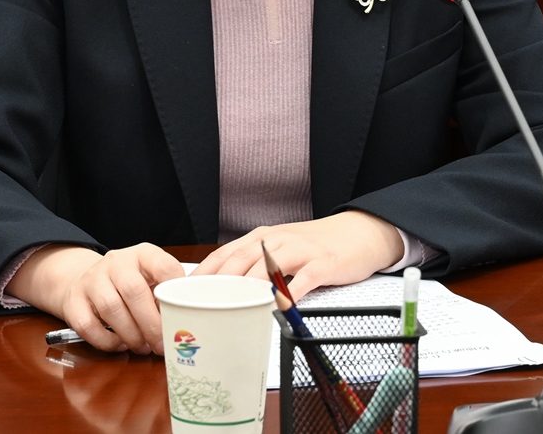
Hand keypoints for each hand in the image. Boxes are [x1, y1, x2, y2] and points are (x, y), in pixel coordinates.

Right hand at [8, 243, 183, 353]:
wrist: (84, 279)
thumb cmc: (130, 282)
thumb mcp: (151, 276)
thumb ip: (170, 290)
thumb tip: (200, 315)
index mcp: (143, 254)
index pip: (164, 266)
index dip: (174, 293)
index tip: (182, 315)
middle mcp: (116, 262)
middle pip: (134, 291)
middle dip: (152, 323)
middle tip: (163, 344)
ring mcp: (92, 280)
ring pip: (111, 309)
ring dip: (132, 334)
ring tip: (144, 347)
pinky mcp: (74, 300)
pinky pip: (89, 325)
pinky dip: (107, 341)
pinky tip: (121, 344)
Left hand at [192, 211, 403, 299]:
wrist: (359, 233)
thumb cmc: (315, 246)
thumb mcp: (280, 248)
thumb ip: (254, 264)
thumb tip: (222, 291)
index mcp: (261, 238)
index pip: (224, 255)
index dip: (202, 275)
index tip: (183, 294)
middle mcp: (276, 241)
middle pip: (239, 262)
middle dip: (217, 286)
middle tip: (200, 309)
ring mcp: (300, 251)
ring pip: (265, 269)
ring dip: (246, 290)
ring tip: (229, 310)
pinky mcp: (323, 263)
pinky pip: (303, 281)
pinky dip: (288, 295)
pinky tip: (277, 308)